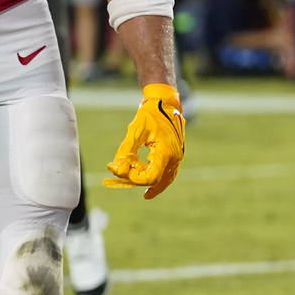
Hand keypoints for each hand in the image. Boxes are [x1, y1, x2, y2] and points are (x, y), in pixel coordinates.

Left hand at [103, 83, 185, 198]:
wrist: (165, 103)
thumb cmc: (150, 114)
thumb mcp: (135, 131)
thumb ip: (126, 151)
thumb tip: (116, 169)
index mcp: (166, 153)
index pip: (150, 177)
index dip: (133, 177)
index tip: (118, 167)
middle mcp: (174, 158)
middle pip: (156, 181)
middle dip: (136, 180)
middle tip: (117, 178)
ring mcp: (177, 158)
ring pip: (164, 180)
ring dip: (150, 184)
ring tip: (139, 191)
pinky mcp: (175, 155)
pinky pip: (168, 174)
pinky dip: (158, 180)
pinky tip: (150, 187)